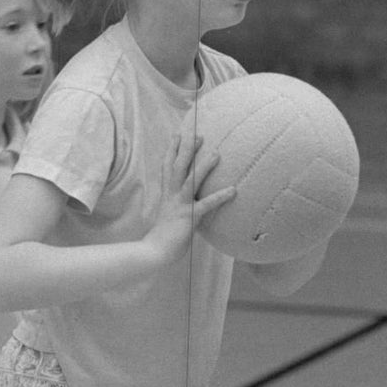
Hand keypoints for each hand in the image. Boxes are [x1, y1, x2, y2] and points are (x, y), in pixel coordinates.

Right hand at [144, 133, 235, 264]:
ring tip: (217, 153)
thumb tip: (187, 203)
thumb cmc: (162, 238)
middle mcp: (171, 196)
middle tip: (198, 134)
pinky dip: (220, 196)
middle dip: (187, 149)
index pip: (167, 167)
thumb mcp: (168, 216)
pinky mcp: (189, 217)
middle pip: (178, 166)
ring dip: (204, 166)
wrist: (154, 252)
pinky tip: (233, 190)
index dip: (172, 150)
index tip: (178, 135)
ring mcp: (180, 206)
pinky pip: (206, 204)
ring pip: (191, 180)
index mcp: (166, 195)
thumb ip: (176, 206)